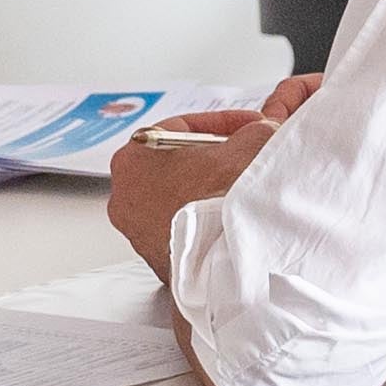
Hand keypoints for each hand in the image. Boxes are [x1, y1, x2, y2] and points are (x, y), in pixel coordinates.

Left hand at [110, 91, 308, 282]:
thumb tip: (260, 131)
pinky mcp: (154, 257)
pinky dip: (204, 219)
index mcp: (133, 158)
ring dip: (209, 190)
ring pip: (179, 197)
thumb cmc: (220, 202)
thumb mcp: (247, 144)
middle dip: (214, 158)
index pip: (181, 128)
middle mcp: (125, 195)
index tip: (244, 127)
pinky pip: (182, 227)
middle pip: (177, 164)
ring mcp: (136, 230)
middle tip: (243, 156)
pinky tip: (230, 218)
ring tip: (240, 191)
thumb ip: (251, 131)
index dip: (222, 124)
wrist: (223, 261)